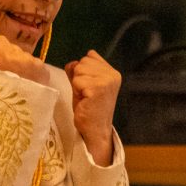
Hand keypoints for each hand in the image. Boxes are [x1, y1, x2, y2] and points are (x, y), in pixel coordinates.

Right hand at [0, 36, 49, 84]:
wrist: (19, 119)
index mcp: (8, 56)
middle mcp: (25, 57)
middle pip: (13, 48)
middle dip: (8, 58)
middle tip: (5, 76)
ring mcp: (37, 64)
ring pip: (24, 57)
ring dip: (20, 65)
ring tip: (17, 83)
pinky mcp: (45, 73)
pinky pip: (34, 66)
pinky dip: (30, 73)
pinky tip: (27, 85)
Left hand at [65, 49, 120, 165]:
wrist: (95, 129)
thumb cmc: (89, 108)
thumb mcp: (84, 85)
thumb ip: (79, 71)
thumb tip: (72, 63)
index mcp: (112, 72)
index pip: (90, 55)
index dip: (83, 70)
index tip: (89, 87)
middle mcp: (112, 74)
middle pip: (83, 61)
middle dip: (79, 77)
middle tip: (86, 94)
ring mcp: (106, 81)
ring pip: (78, 70)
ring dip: (77, 85)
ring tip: (85, 97)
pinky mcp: (98, 88)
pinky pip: (77, 81)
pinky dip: (76, 91)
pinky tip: (84, 101)